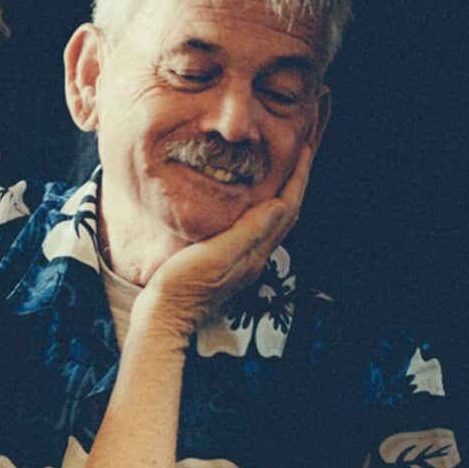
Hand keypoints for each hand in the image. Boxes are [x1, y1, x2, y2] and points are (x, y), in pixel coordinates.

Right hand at [138, 145, 312, 335]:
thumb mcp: (214, 255)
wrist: (164, 317)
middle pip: (285, 214)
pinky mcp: (227, 265)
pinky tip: (249, 202)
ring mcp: (241, 263)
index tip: (304, 150)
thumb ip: (247, 231)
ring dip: (281, 194)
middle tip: (299, 154)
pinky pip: (255, 230)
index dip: (297, 178)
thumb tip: (280, 203)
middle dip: (295, 183)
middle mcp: (254, 258)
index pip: (286, 208)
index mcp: (254, 252)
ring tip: (280, 171)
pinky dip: (262, 209)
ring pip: (272, 223)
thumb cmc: (182, 285)